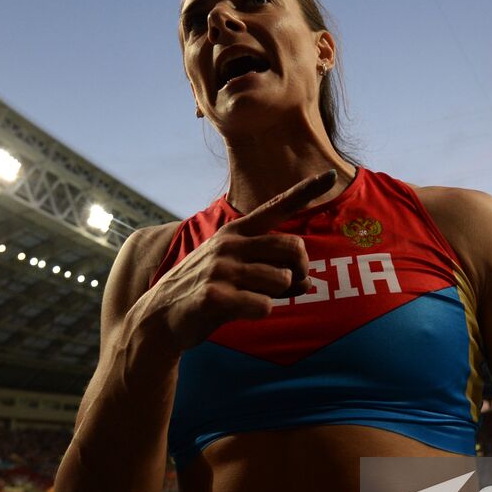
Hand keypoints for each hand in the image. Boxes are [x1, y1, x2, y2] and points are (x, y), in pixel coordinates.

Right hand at [149, 170, 336, 350]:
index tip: (331, 173)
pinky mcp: (214, 295)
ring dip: (276, 295)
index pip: (276, 206)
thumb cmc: (206, 294)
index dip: (305, 190)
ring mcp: (221, 267)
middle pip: (293, 248)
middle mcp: (229, 243)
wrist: (159, 318)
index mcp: (236, 232)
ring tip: (250, 299)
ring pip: (282, 279)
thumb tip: (309, 282)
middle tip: (290, 285)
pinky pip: (265, 305)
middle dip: (300, 270)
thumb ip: (272, 272)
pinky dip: (260, 312)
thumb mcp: (236, 273)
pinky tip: (239, 311)